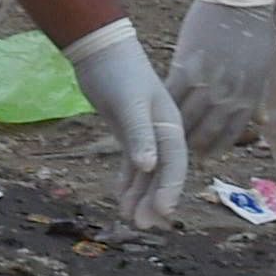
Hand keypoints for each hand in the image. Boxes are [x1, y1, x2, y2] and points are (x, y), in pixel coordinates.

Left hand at [59, 19, 189, 231]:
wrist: (100, 50)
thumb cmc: (119, 73)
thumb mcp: (129, 103)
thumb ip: (139, 134)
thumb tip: (149, 167)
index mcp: (170, 124)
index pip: (175, 163)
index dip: (170, 189)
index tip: (163, 213)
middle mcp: (162, 131)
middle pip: (162, 172)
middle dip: (154, 199)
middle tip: (142, 225)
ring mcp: (145, 132)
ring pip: (146, 171)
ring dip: (139, 194)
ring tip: (129, 219)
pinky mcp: (128, 131)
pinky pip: (132, 163)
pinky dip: (127, 181)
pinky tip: (121, 199)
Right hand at [169, 0, 275, 158]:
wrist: (240, 1)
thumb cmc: (253, 33)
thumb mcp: (263, 68)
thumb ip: (259, 97)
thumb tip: (263, 123)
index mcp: (249, 95)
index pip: (231, 132)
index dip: (216, 146)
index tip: (203, 154)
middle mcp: (230, 94)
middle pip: (207, 129)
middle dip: (193, 143)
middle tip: (179, 149)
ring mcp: (209, 81)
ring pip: (187, 116)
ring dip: (175, 129)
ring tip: (164, 134)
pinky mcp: (188, 67)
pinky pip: (173, 94)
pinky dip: (164, 105)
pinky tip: (156, 109)